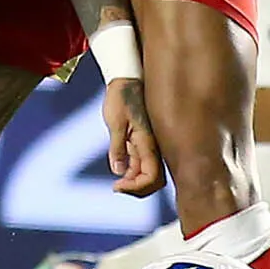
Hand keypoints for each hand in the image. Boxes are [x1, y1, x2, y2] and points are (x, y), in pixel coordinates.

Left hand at [100, 74, 164, 195]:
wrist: (125, 79)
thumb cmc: (120, 97)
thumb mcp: (115, 122)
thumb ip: (118, 148)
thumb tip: (119, 171)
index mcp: (149, 142)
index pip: (151, 177)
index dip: (136, 187)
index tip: (117, 185)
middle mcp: (153, 146)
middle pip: (154, 180)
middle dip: (137, 189)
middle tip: (117, 187)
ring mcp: (149, 145)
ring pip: (148, 174)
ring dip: (134, 181)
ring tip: (116, 181)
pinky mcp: (143, 142)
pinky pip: (142, 164)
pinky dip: (132, 172)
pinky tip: (119, 169)